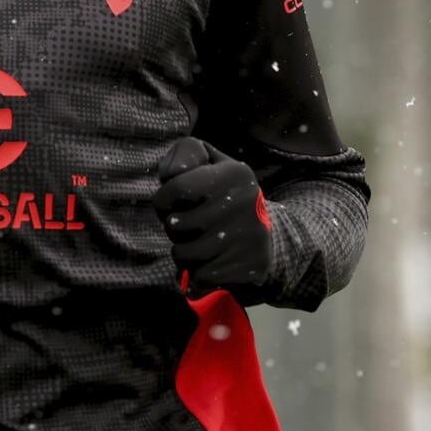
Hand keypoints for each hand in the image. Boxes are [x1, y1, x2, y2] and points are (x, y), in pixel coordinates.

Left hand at [153, 135, 272, 298]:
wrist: (267, 239)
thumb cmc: (226, 195)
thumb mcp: (211, 164)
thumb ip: (186, 154)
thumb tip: (169, 174)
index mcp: (233, 173)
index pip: (176, 187)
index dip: (163, 200)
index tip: (172, 205)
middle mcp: (243, 204)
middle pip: (175, 225)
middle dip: (173, 228)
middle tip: (188, 227)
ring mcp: (247, 238)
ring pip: (184, 255)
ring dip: (182, 253)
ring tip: (196, 244)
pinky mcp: (249, 268)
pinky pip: (200, 277)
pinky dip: (198, 274)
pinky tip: (210, 262)